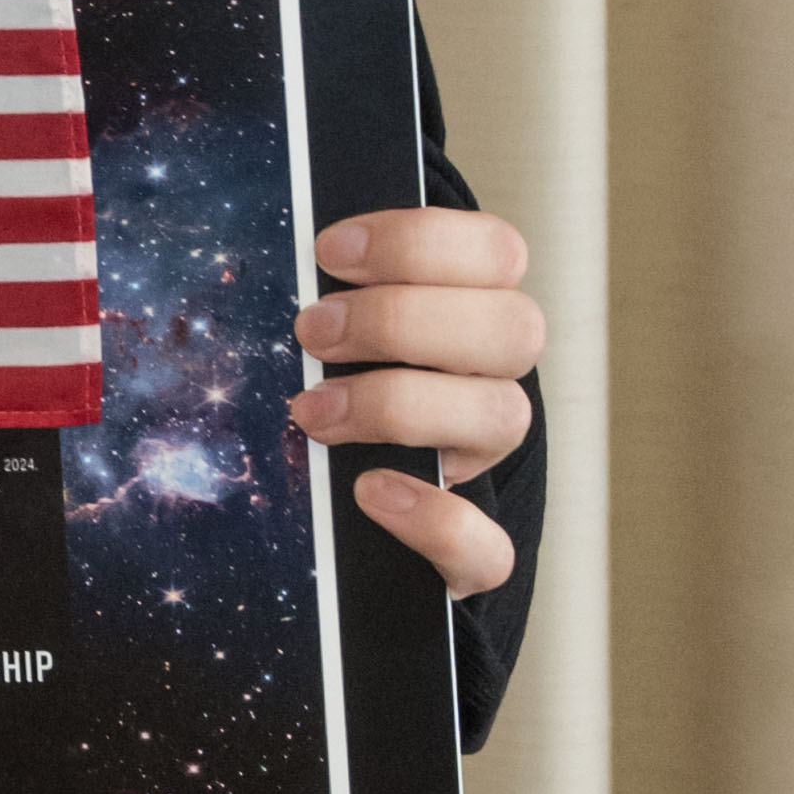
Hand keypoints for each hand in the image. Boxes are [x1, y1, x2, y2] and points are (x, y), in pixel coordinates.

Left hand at [295, 205, 541, 603]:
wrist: (335, 520)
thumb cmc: (322, 384)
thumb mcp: (327, 330)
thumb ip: (325, 293)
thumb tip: (278, 258)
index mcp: (472, 309)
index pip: (496, 252)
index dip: (419, 242)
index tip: (328, 251)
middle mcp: (493, 380)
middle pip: (514, 329)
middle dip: (402, 321)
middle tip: (311, 332)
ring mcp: (485, 463)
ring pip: (504, 418)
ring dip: (400, 404)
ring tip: (312, 410)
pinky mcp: (471, 550)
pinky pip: (487, 546)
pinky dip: (435, 520)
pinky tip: (371, 493)